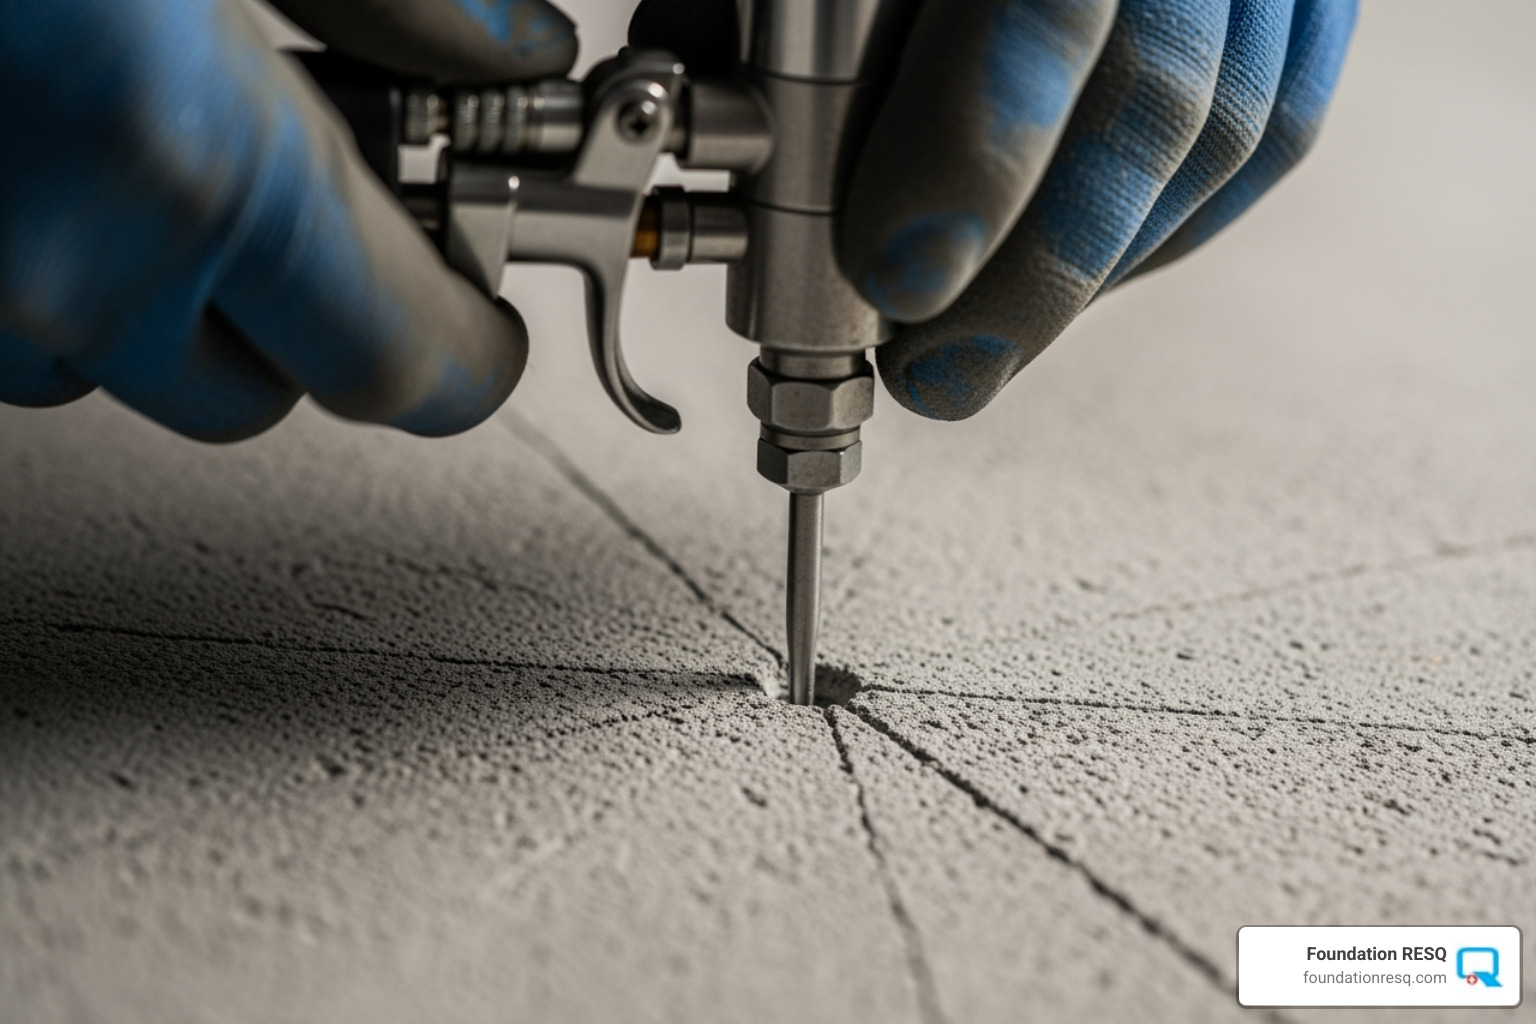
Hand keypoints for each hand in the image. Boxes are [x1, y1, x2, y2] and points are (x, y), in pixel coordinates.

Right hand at [0, 0, 574, 440]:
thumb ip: (391, 2)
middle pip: (265, 396)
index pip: (405, 369)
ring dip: (169, 297)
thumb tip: (509, 53)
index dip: (470, 358)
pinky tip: (60, 166)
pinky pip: (23, 342)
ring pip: (127, 372)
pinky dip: (61, 275)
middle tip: (306, 200)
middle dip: (310, 315)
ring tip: (149, 152)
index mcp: (196, 161)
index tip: (489, 333)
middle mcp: (73, 266)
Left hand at [634, 0, 1357, 419]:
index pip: (1045, 14)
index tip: (896, 277)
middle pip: (1156, 102)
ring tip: (984, 342)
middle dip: (1034, 276)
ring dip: (1092, 271)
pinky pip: (1270, 128)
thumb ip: (769, 4)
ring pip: (1225, 135)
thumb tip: (724, 120)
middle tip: (935, 375)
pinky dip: (1161, 228)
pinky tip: (1080, 273)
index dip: (974, 161)